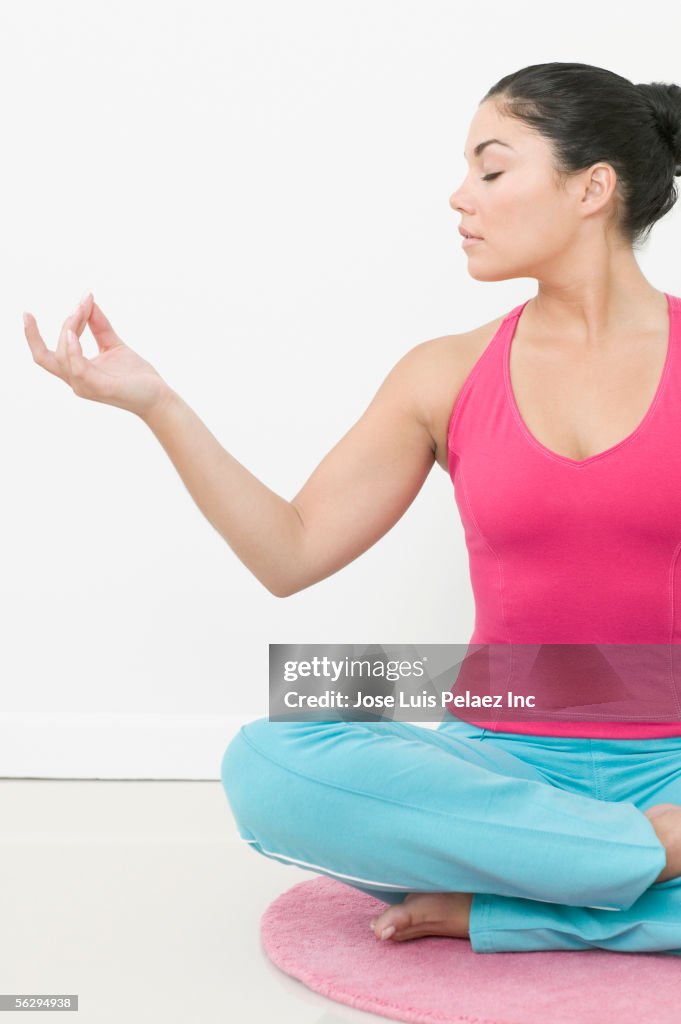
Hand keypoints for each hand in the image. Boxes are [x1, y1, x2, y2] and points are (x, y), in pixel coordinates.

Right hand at [24, 292, 172, 419]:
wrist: (159, 397)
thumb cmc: (137, 376)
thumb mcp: (113, 345)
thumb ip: (99, 326)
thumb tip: (88, 301)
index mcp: (77, 371)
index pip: (48, 353)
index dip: (44, 330)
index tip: (50, 307)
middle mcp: (76, 381)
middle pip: (44, 356)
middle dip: (43, 329)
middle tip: (78, 303)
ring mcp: (85, 386)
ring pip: (62, 356)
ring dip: (68, 329)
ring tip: (80, 309)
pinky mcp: (99, 387)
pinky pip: (77, 367)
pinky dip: (73, 349)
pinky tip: (73, 333)